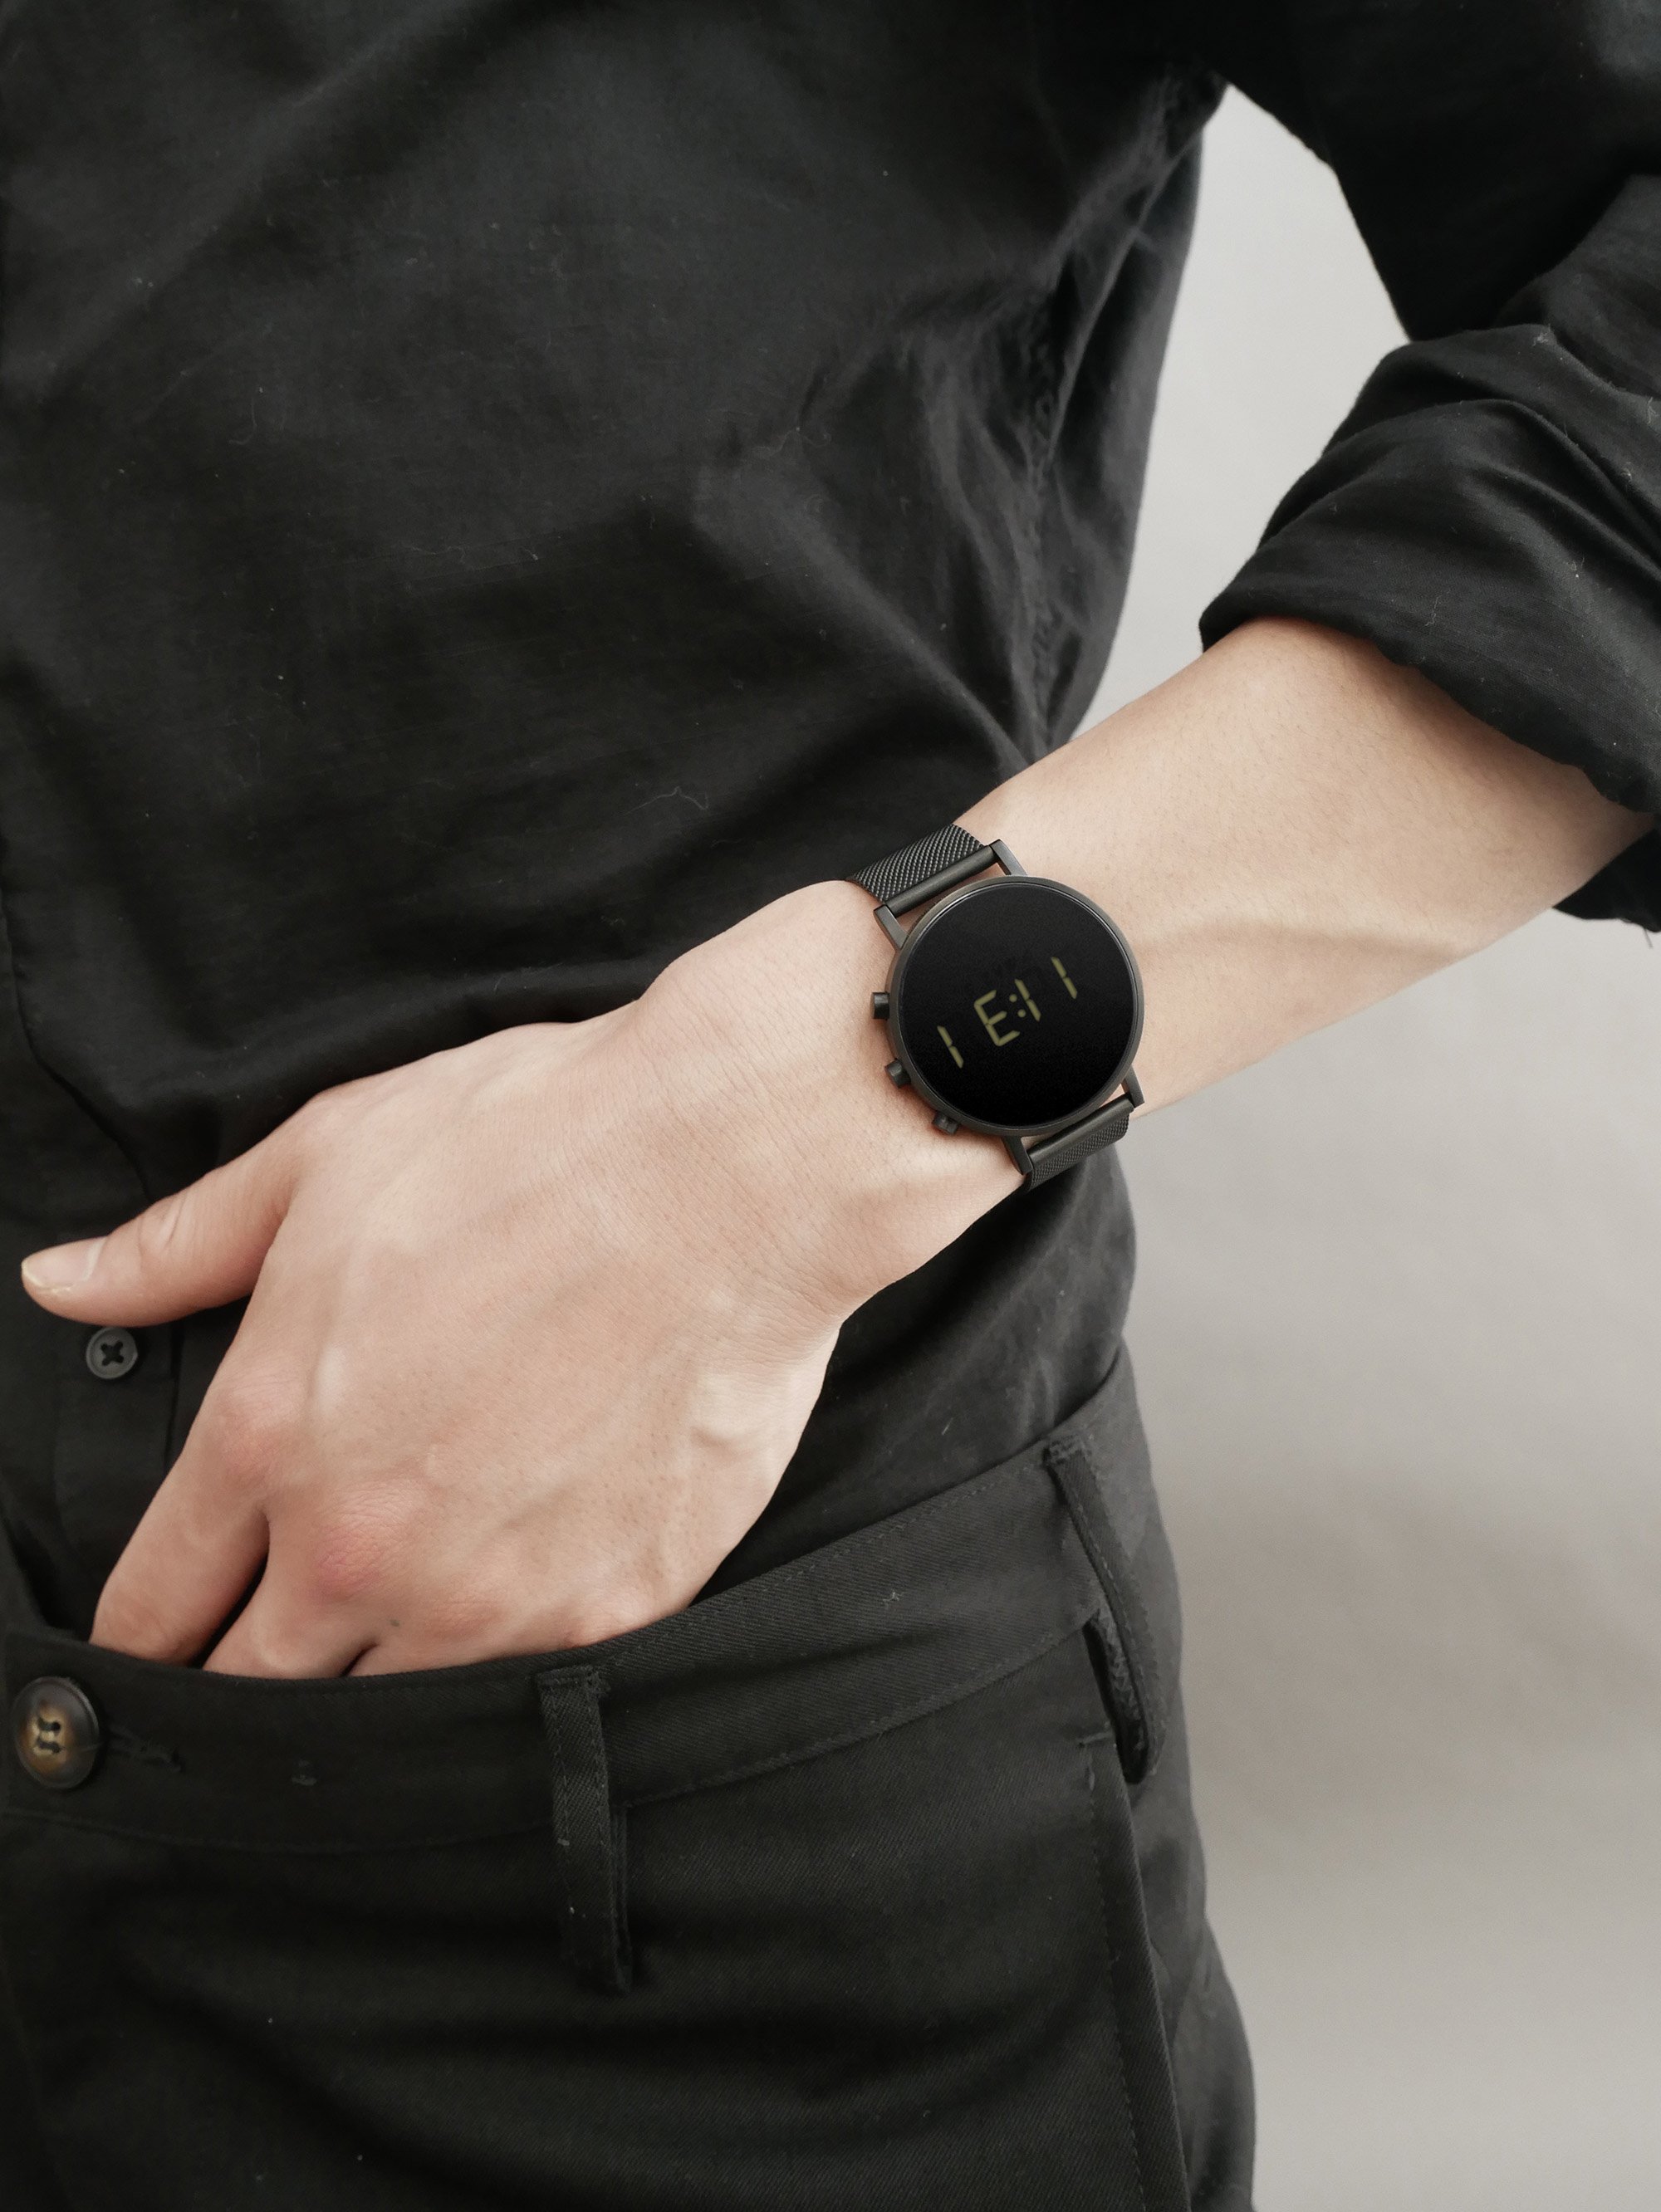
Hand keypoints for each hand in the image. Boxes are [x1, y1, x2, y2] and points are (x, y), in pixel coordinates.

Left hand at [20, 884, 1012, 1675]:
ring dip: (366, 1681)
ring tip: (389, 1628)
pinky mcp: (607, 1611)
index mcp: (268, 1437)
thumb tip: (61, 1285)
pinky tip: (509, 1605)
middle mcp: (361, 1546)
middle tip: (264, 1643)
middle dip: (237, 1674)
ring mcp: (491, 1598)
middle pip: (249, 1688)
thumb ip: (179, 1248)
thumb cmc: (531, 1145)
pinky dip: (495, 1664)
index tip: (156, 1632)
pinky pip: (516, 1688)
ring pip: (378, 1710)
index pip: (155, 1601)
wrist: (732, 1172)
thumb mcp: (323, 1161)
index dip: (140, 1629)